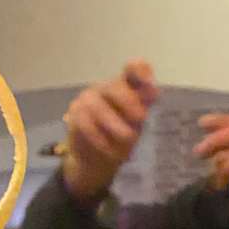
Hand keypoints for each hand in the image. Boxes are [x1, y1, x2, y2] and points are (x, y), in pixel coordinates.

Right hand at [62, 60, 158, 201]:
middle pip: (115, 87)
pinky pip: (86, 125)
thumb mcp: (137, 122)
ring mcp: (88, 100)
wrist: (97, 159)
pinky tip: (110, 150)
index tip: (151, 88)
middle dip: (129, 101)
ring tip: (128, 139)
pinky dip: (101, 139)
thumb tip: (153, 92)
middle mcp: (106, 88)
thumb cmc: (121, 136)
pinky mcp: (75, 115)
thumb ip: (144, 105)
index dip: (141, 72)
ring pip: (99, 107)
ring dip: (115, 124)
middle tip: (141, 118)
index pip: (133, 69)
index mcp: (125, 85)